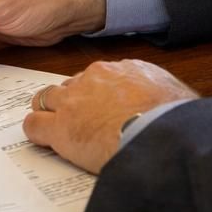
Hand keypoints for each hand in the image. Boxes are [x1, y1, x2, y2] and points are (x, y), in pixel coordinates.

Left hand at [23, 60, 198, 172]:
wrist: (162, 134)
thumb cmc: (176, 120)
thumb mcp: (175, 95)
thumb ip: (162, 94)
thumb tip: (168, 105)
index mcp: (124, 69)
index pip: (99, 78)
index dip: (97, 95)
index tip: (101, 108)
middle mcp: (95, 78)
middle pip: (71, 85)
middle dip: (71, 102)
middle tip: (79, 121)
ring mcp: (75, 101)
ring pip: (46, 99)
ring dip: (50, 113)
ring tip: (55, 130)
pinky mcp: (61, 127)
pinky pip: (35, 125)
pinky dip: (37, 133)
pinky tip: (44, 141)